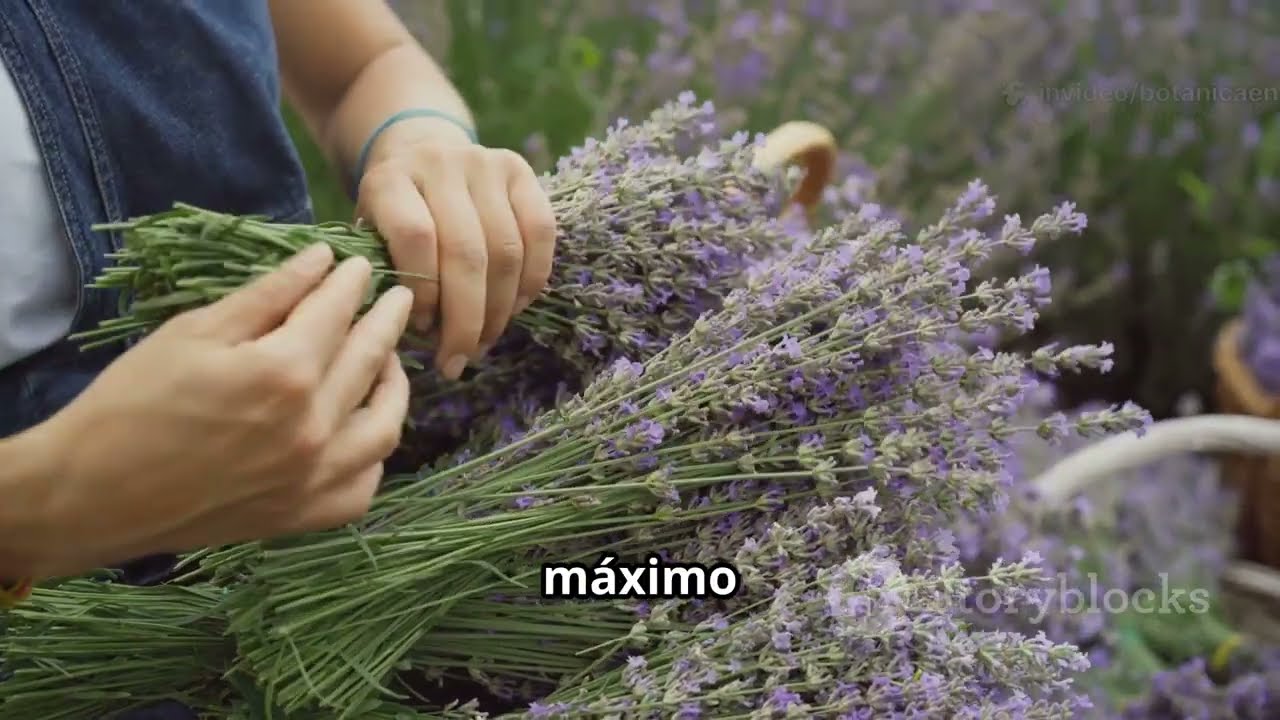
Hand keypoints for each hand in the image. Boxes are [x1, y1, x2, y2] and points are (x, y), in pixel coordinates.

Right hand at [20, 243, 412, 576]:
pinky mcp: (303, 516)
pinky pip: (363, 484)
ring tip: (389, 361)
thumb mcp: (194, 331)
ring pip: (384, 426)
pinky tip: (364, 428)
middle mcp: (312, 427)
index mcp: (283, 372)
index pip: (337, 312)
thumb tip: (321, 259)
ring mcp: (314, 478)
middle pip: (370, 360)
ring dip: (393, 387)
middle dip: (388, 321)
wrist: (91, 494)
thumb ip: (268, 294)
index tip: (358, 266)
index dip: (350, 283)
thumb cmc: (132, 402)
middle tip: (399, 299)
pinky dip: (373, 455)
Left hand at [355, 123, 556, 379]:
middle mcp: (439, 163)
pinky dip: (531, 280)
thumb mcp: (370, 236)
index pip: (415, 239)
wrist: (420, 152)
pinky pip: (541, 233)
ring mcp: (485, 163)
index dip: (425, 294)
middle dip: (466, 319)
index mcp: (390, 180)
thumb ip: (386, 276)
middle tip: (459, 359)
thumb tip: (416, 335)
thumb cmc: (393, 213)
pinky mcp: (521, 171)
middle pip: (466, 252)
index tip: (422, 332)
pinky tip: (514, 308)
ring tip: (484, 340)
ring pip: (506, 250)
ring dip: (499, 309)